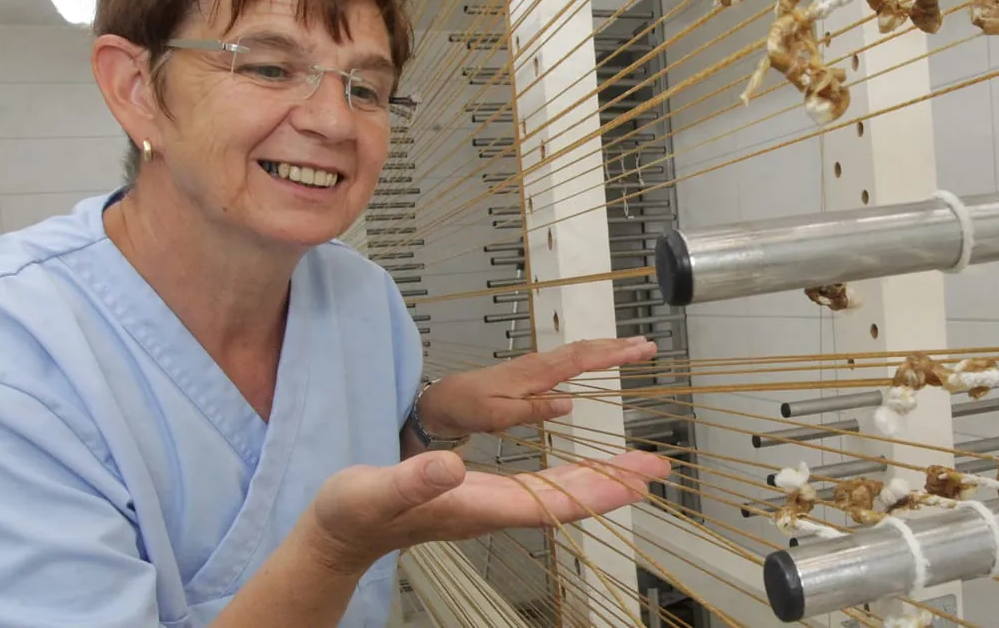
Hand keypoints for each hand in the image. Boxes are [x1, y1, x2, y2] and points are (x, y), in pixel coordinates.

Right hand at [305, 449, 669, 572]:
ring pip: (557, 494)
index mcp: (474, 507)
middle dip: (613, 484)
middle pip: (565, 500)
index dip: (593, 492)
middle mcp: (491, 509)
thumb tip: (450, 466)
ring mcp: (489, 505)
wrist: (341, 531)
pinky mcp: (481, 497)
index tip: (633, 481)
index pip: (548, 502)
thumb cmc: (355, 511)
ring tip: (638, 468)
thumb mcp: (375, 490)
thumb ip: (413, 480)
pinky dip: (570, 477)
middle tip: (657, 469)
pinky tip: (586, 471)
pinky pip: (540, 488)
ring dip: (600, 480)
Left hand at [418, 336, 657, 437]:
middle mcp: (540, 364)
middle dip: (618, 346)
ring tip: (634, 348)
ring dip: (607, 348)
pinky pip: (569, 359)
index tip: (640, 349)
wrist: (442, 399)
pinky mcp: (533, 371)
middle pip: (585, 349)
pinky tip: (598, 358)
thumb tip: (570, 402)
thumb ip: (534, 409)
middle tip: (649, 345)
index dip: (613, 354)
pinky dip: (590, 355)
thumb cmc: (468, 408)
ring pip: (578, 351)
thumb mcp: (498, 415)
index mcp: (535, 373)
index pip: (581, 359)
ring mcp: (536, 366)